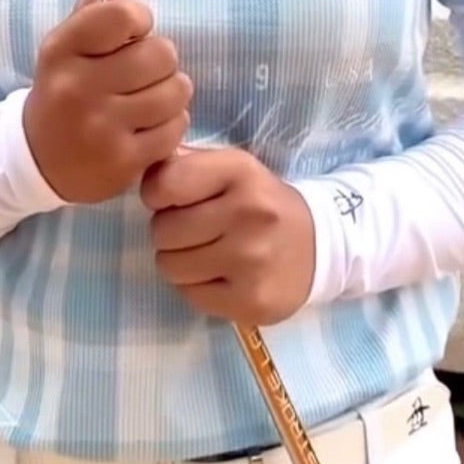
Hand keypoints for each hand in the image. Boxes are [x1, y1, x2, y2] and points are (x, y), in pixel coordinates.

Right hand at [22, 0, 192, 204]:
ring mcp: (101, 128)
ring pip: (176, 91)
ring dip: (170, 92)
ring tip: (149, 98)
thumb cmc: (64, 89)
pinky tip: (148, 125)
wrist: (39, 160)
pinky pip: (176, 127)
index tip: (131, 34)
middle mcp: (78, 87)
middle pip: (161, 54)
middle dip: (160, 60)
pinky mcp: (123, 162)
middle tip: (143, 71)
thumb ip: (94, 3)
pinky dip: (170, 124)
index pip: (124, 14)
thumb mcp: (69, 44)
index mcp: (63, 49)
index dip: (139, 20)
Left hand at [140, 147, 315, 324]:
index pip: (165, 183)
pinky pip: (190, 295)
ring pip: (170, 266)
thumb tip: (144, 166)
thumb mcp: (231, 168)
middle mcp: (248, 213)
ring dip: (178, 261)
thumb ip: (187, 163)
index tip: (171, 199)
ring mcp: (251, 260)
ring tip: (204, 252)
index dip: (156, 193)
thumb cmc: (260, 201)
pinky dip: (196, 287)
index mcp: (239, 171)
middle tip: (192, 230)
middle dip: (168, 231)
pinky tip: (219, 275)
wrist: (319, 245)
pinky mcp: (251, 300)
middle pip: (162, 230)